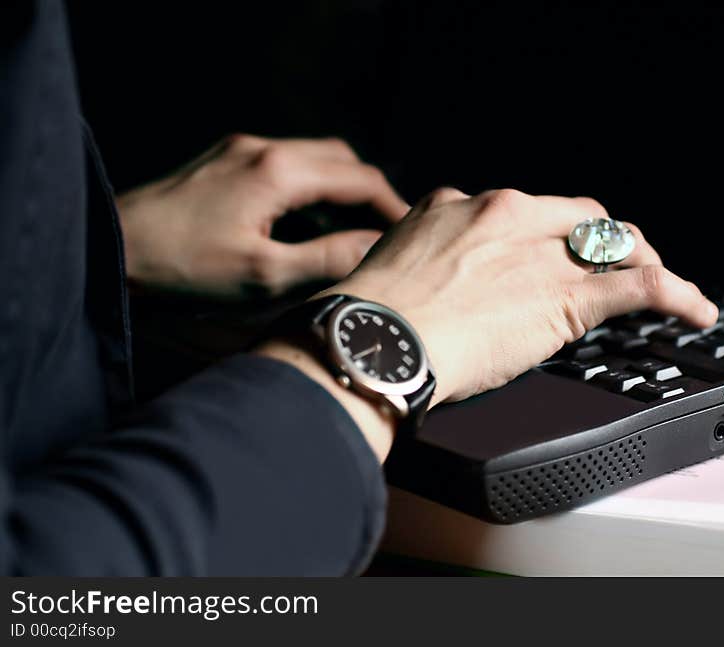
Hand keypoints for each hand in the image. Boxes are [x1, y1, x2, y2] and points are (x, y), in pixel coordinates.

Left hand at [117, 134, 408, 296]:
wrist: (110, 249)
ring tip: (346, 238)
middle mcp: (263, 149)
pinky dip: (305, 194)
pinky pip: (281, 168)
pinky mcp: (221, 163)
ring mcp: (239, 151)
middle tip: (384, 234)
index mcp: (279, 172)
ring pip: (311, 161)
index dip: (393, 207)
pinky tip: (300, 230)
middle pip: (340, 160)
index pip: (360, 179)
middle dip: (368, 194)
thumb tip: (377, 249)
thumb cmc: (182, 269)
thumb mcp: (263, 276)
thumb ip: (328, 259)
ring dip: (336, 194)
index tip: (410, 235)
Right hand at [324, 188, 718, 403]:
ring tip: (663, 284)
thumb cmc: (370, 320)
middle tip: (609, 267)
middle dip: (600, 241)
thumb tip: (431, 284)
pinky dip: (676, 294)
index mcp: (456, 206)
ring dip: (643, 262)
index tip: (546, 256)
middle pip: (577, 217)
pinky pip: (640, 284)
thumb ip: (423, 262)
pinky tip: (694, 309)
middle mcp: (505, 216)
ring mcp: (539, 252)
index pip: (521, 213)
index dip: (544, 236)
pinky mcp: (568, 296)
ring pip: (614, 244)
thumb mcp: (390, 268)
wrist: (375, 341)